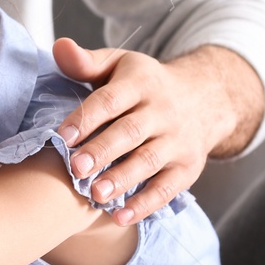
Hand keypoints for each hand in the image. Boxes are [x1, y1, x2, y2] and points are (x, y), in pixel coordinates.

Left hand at [51, 41, 257, 224]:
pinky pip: (168, 188)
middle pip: (130, 132)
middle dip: (103, 151)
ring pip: (149, 161)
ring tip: (96, 194)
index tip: (62, 136)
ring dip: (123, 179)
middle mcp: (163, 111)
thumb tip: (58, 47)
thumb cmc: (144, 84)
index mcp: (141, 82)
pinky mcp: (188, 167)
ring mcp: (178, 140)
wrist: (205, 98)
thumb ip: (85, 62)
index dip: (87, 117)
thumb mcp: (119, 64)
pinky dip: (146, 204)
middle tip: (76, 168)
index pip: (111, 99)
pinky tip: (121, 217)